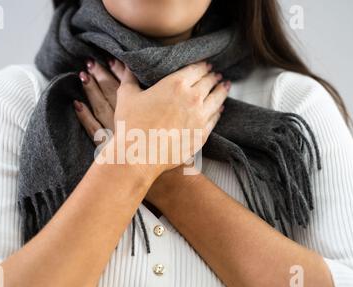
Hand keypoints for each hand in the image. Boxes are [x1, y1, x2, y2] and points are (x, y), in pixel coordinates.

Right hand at [74, 58, 230, 176]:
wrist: (138, 155)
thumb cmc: (130, 125)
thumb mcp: (126, 96)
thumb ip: (129, 77)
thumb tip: (127, 66)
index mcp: (176, 84)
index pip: (196, 69)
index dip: (203, 66)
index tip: (207, 65)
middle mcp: (192, 98)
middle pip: (209, 83)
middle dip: (213, 77)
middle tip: (216, 75)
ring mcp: (200, 117)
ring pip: (217, 99)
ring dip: (222, 91)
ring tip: (225, 87)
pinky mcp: (202, 135)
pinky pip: (214, 119)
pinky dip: (218, 111)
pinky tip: (220, 109)